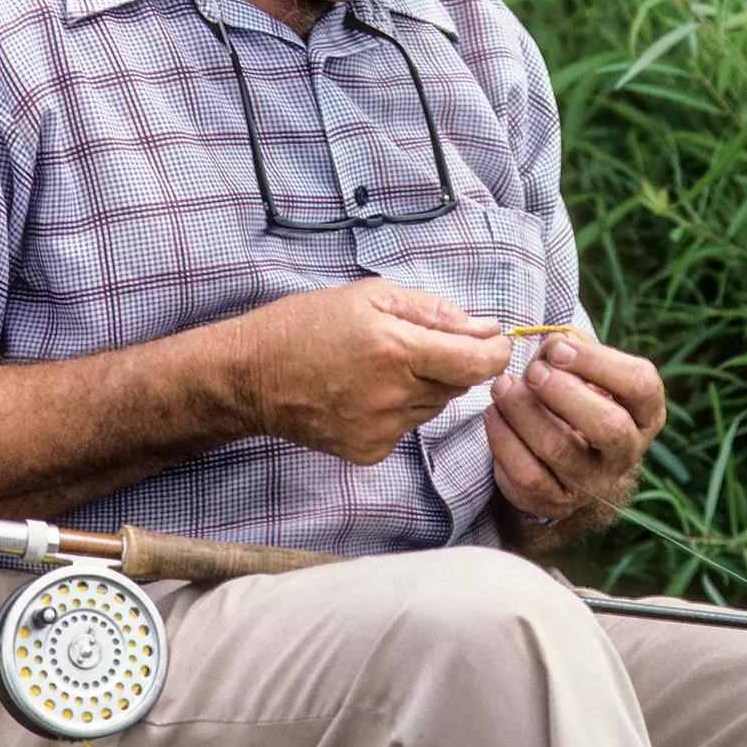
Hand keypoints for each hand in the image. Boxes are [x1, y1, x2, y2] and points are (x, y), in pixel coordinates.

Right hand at [240, 278, 512, 464]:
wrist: (250, 376)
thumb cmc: (305, 324)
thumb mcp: (369, 296)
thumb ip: (431, 310)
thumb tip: (482, 326)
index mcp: (397, 350)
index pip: (477, 362)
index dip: (496, 351)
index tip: (496, 340)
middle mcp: (394, 396)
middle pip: (458, 384)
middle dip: (452, 361)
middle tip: (419, 342)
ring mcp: (382, 430)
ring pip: (433, 406)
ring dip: (425, 385)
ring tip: (383, 365)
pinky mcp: (370, 451)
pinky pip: (407, 427)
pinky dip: (399, 408)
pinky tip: (365, 391)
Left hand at [484, 333, 664, 521]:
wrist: (558, 455)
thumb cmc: (573, 395)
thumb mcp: (582, 368)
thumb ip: (571, 348)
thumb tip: (553, 346)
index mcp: (644, 412)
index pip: (641, 386)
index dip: (598, 362)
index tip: (557, 348)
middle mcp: (626, 452)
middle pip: (608, 426)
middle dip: (563, 392)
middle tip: (533, 372)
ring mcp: (593, 482)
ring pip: (559, 448)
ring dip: (523, 410)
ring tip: (502, 386)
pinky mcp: (555, 500)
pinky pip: (526, 474)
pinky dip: (502, 438)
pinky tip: (493, 413)